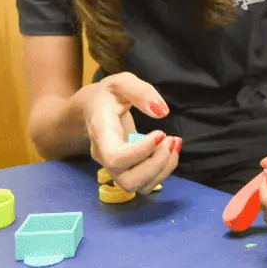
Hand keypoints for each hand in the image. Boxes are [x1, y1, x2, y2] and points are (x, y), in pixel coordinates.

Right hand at [74, 72, 179, 193]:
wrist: (92, 108)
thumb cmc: (108, 94)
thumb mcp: (122, 82)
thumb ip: (141, 92)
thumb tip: (162, 112)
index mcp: (101, 132)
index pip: (115, 157)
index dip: (141, 152)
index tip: (160, 133)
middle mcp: (105, 156)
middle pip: (128, 180)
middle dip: (156, 164)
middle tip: (170, 139)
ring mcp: (115, 167)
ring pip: (139, 186)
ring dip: (163, 168)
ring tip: (174, 142)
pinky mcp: (127, 171)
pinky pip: (146, 183)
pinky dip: (165, 169)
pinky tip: (170, 149)